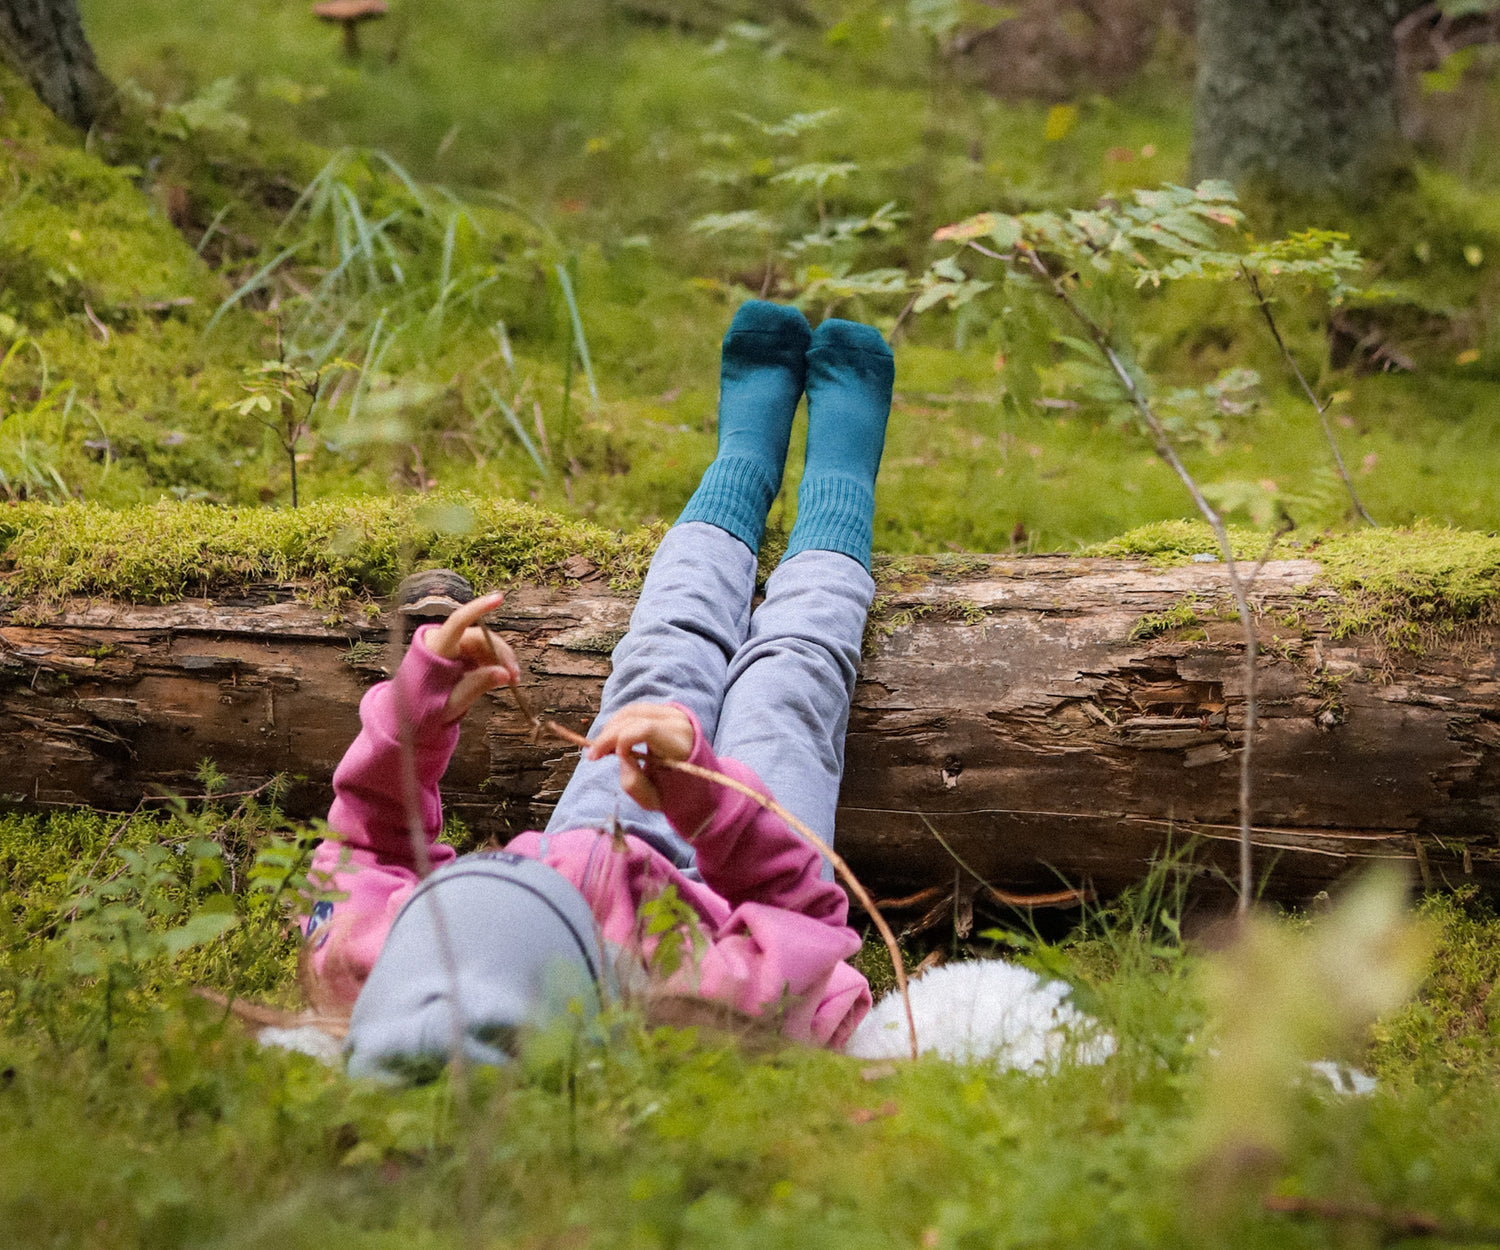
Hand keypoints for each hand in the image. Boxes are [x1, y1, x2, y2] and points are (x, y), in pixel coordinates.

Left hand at [420, 591, 521, 723]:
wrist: (410, 713)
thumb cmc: (426, 707)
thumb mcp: (453, 701)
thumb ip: (478, 685)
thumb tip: (505, 674)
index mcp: (436, 649)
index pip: (458, 622)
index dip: (478, 608)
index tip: (498, 599)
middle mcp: (444, 641)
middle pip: (480, 637)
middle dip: (501, 654)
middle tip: (514, 675)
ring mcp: (451, 645)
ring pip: (484, 644)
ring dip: (500, 659)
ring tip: (510, 680)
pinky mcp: (458, 652)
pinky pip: (480, 651)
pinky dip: (493, 662)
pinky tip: (499, 676)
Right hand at [587, 703, 694, 811]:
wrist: (696, 778)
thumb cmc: (673, 791)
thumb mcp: (654, 799)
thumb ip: (634, 784)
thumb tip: (620, 756)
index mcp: (681, 746)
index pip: (646, 729)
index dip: (621, 740)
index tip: (607, 757)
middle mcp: (678, 723)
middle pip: (633, 718)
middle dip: (607, 736)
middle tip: (592, 756)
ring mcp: (673, 713)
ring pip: (630, 711)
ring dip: (610, 728)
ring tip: (601, 748)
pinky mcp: (665, 710)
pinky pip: (634, 710)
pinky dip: (618, 723)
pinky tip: (611, 739)